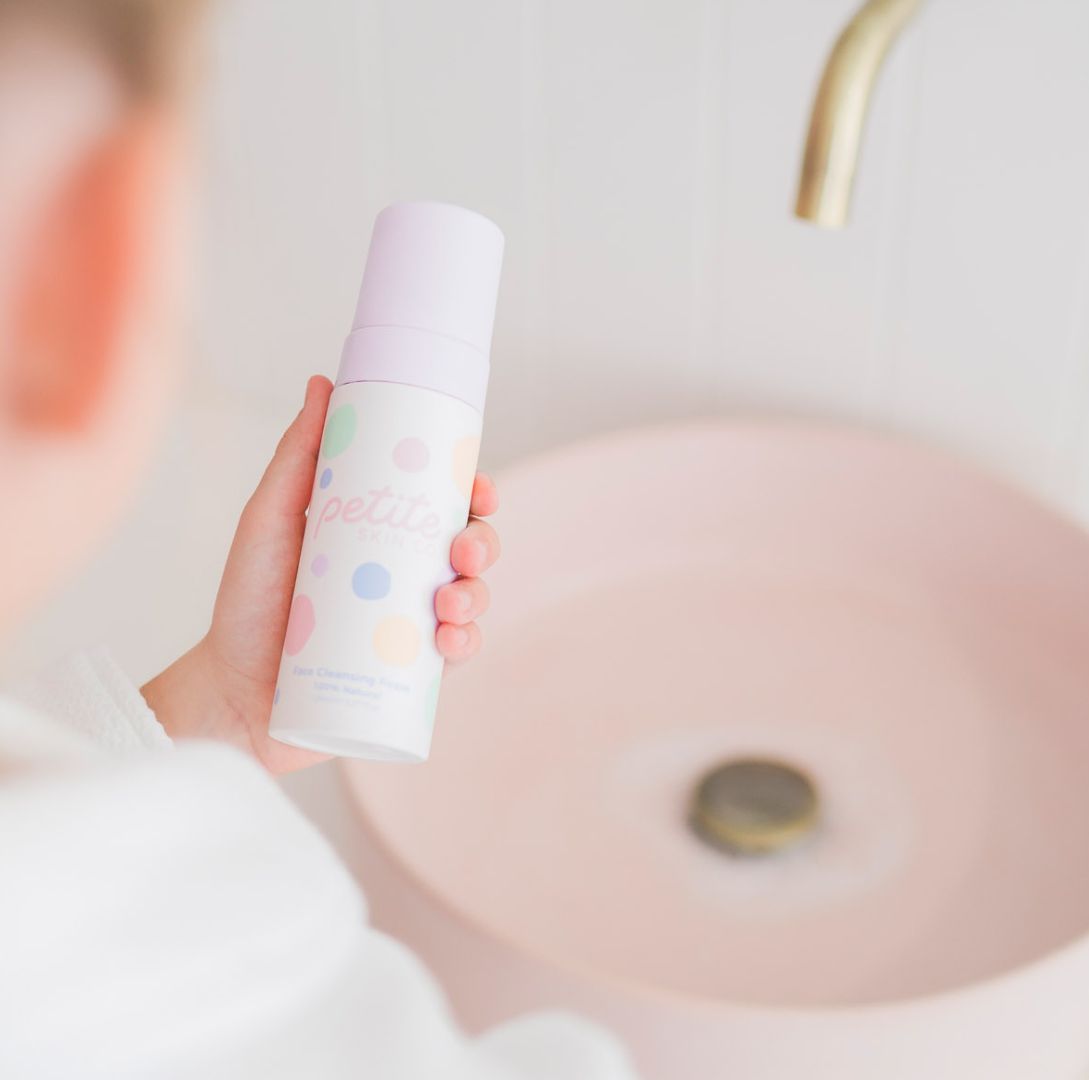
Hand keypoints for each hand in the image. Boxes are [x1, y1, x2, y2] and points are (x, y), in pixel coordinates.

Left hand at [141, 375, 500, 772]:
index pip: (444, 506)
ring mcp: (411, 625)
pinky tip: (449, 640)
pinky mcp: (411, 674)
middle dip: (483, 545)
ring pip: (472, 600)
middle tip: (463, 550)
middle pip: (469, 550)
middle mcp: (404, 577)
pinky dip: (466, 644)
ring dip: (478, 595)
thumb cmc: (248, 601)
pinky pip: (457, 655)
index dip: (474, 493)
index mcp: (382, 535)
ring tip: (447, 603)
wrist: (230, 690)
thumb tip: (323, 383)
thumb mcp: (269, 519)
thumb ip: (298, 455)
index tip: (480, 488)